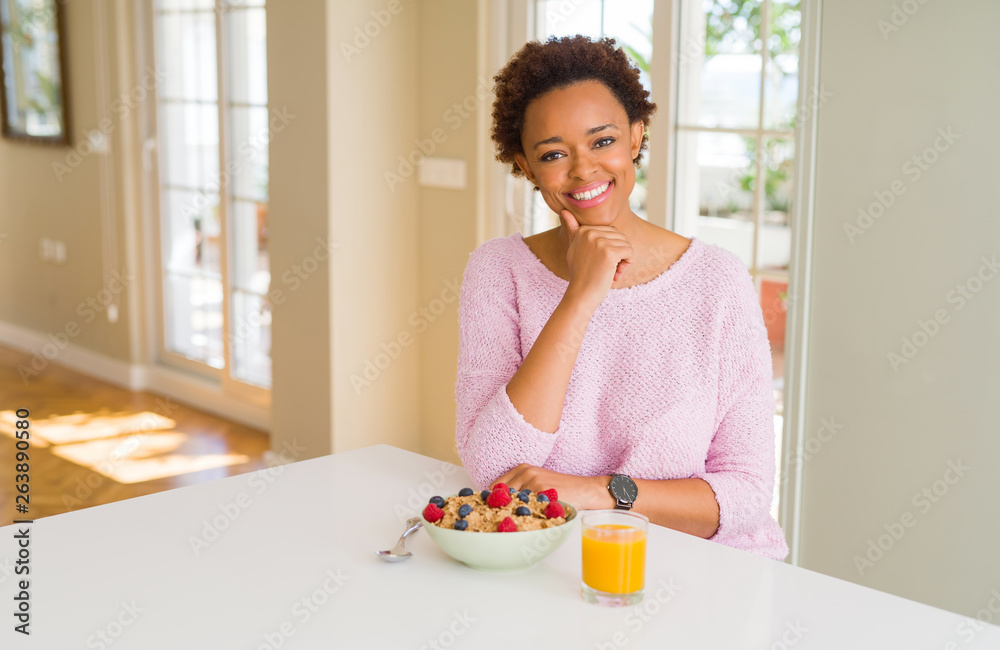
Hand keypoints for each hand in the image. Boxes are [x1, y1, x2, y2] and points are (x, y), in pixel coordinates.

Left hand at [491, 463, 613, 509]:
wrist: (584, 489)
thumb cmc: (560, 489)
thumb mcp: (537, 481)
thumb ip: (519, 487)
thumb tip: (496, 503)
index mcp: (521, 468)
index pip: (495, 486)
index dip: (491, 500)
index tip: (491, 511)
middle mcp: (525, 471)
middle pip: (499, 494)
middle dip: (498, 508)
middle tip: (500, 521)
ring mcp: (533, 480)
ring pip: (511, 502)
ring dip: (510, 514)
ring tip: (516, 522)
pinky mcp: (541, 490)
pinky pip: (525, 507)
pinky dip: (524, 516)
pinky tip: (529, 521)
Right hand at [559, 210, 632, 308]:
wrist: (581, 295)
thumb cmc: (580, 275)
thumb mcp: (574, 249)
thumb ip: (573, 231)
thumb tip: (564, 211)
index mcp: (583, 230)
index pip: (611, 231)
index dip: (610, 248)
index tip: (600, 262)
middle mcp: (590, 232)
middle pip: (620, 236)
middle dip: (619, 253)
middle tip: (608, 269)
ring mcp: (599, 241)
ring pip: (626, 244)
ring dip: (623, 260)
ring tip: (610, 272)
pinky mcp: (609, 252)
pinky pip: (630, 252)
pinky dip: (627, 265)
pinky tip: (615, 274)